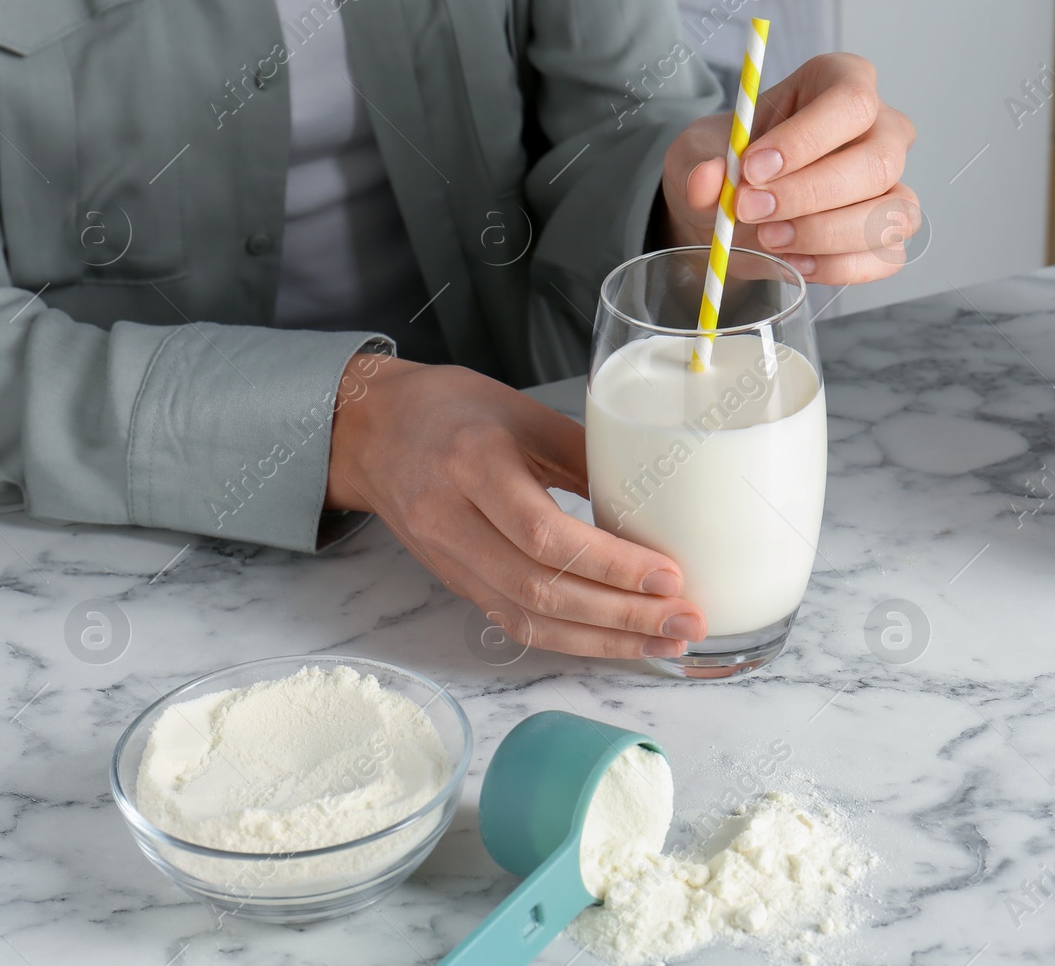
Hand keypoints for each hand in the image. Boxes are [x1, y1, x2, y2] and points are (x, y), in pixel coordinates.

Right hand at [324, 355, 706, 659]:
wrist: (369, 431)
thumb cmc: (449, 410)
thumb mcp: (522, 412)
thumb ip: (584, 456)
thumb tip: (653, 503)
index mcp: (473, 465)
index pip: (545, 534)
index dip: (610, 565)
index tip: (669, 575)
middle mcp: (453, 520)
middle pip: (541, 589)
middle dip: (621, 616)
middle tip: (685, 622)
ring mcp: (449, 559)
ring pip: (528, 620)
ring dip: (603, 640)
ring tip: (664, 644)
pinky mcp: (455, 582)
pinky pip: (514, 623)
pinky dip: (570, 640)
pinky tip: (616, 642)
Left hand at [662, 52, 919, 284]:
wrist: (736, 210)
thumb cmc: (732, 163)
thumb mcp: (700, 151)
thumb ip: (701, 162)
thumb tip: (707, 178)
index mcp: (841, 82)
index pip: (850, 100)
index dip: (805, 138)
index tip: (753, 168)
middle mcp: (881, 128)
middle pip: (878, 161)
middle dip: (809, 194)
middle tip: (751, 209)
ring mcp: (893, 184)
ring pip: (892, 213)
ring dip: (825, 234)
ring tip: (769, 237)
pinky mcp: (888, 234)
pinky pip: (885, 256)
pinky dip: (838, 266)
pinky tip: (794, 260)